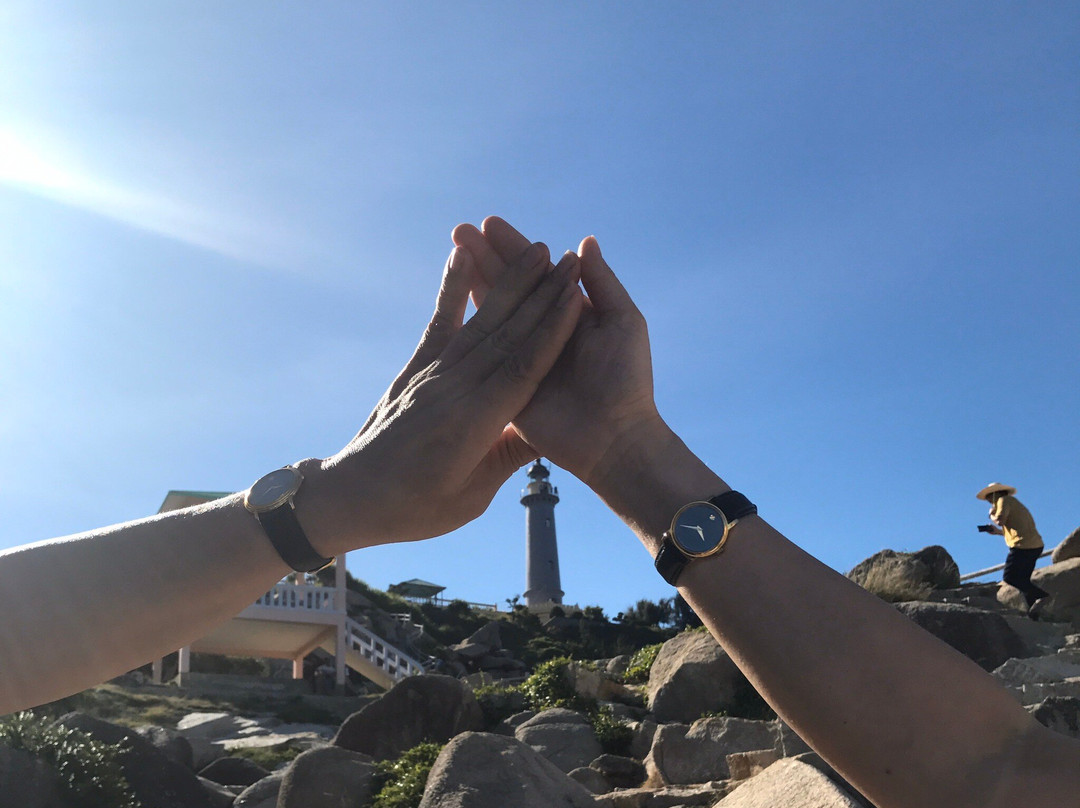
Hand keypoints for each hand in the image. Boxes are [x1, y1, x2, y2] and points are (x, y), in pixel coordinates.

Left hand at [304, 242, 582, 551]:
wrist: (350, 495)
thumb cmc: (414, 508)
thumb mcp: (470, 498)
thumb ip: (507, 458)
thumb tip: (550, 431)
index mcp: (472, 426)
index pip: (522, 371)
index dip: (551, 332)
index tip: (576, 297)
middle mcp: (453, 391)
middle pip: (507, 336)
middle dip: (541, 296)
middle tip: (569, 261)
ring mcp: (431, 375)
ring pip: (480, 323)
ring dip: (510, 284)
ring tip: (536, 251)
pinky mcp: (415, 368)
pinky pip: (438, 321)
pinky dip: (452, 288)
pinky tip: (463, 256)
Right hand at [452, 217, 662, 484]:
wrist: (614, 436)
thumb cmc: (626, 378)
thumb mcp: (622, 322)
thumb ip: (601, 283)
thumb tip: (583, 242)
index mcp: (571, 313)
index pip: (538, 272)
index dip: (514, 248)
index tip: (490, 223)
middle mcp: (544, 330)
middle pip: (510, 285)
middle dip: (485, 257)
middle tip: (459, 230)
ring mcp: (522, 355)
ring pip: (494, 309)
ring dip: (473, 279)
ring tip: (453, 249)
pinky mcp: (506, 382)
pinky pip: (486, 347)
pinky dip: (470, 320)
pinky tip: (454, 295)